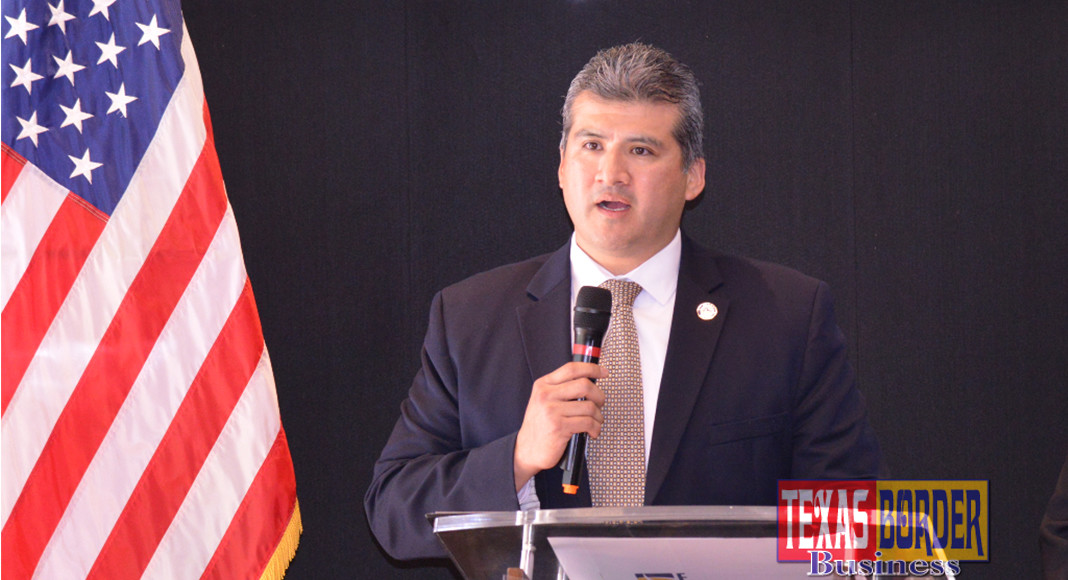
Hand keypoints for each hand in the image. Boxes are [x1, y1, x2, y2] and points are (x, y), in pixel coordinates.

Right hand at [513, 362, 606, 490]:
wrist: (527, 450)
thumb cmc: (540, 426)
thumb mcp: (544, 401)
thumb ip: (562, 390)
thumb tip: (590, 383)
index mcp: (543, 385)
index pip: (571, 369)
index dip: (591, 368)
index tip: (603, 372)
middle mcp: (546, 395)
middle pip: (584, 385)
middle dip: (599, 395)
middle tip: (600, 404)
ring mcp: (552, 411)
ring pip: (589, 406)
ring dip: (598, 416)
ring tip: (595, 422)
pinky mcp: (559, 427)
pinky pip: (588, 422)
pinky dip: (595, 428)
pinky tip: (592, 432)